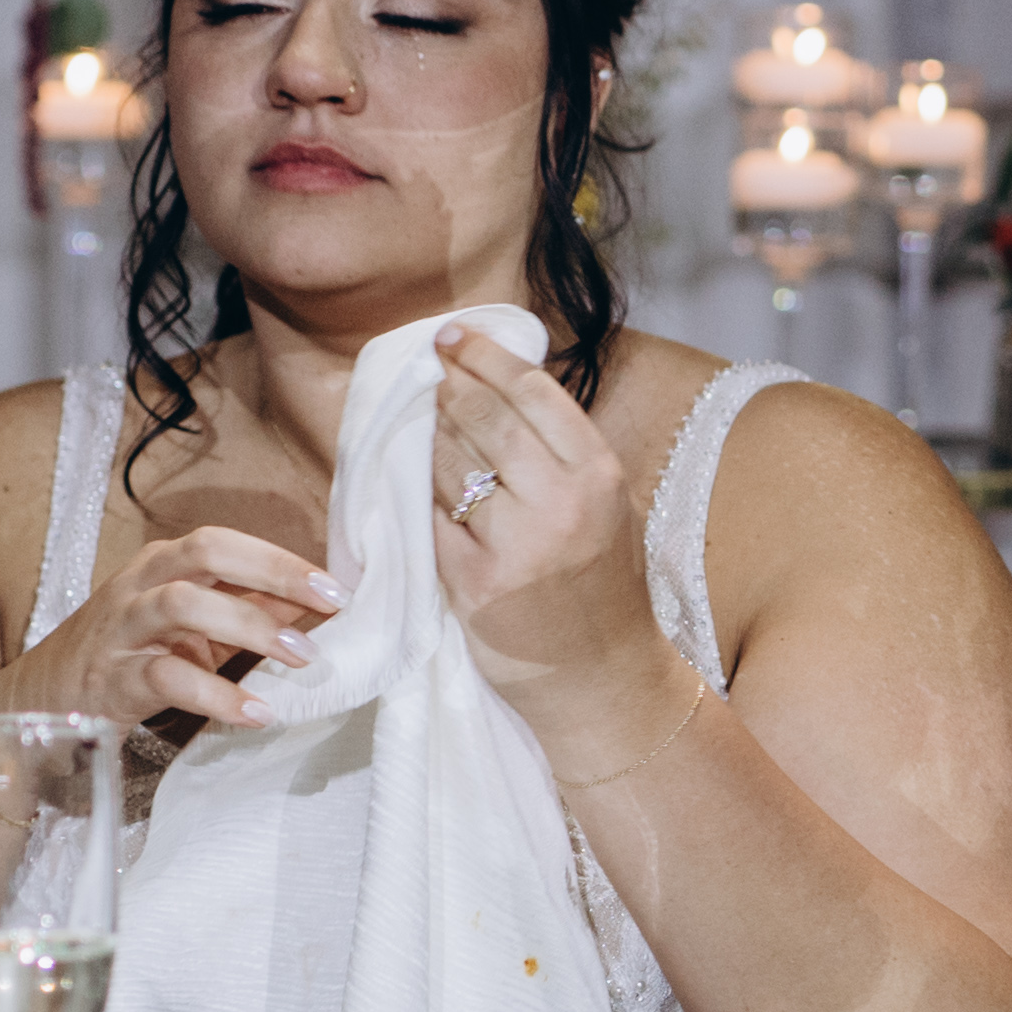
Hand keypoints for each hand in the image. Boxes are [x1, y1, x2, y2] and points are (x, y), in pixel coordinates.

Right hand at [3, 526, 336, 730]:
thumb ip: (248, 609)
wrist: (43, 701)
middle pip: (206, 553)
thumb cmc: (130, 654)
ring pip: (183, 604)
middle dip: (273, 573)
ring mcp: (122, 629)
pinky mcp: (111, 679)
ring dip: (250, 628)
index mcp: (163, 564)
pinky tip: (256, 713)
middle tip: (328, 604)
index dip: (282, 559)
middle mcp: (140, 585)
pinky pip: (166, 678)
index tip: (336, 586)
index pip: (226, 543)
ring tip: (301, 658)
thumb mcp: (191, 626)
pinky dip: (216, 695)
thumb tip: (316, 604)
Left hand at [430, 325, 687, 721]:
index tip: (451, 336)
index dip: (484, 356)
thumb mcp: (604, 505)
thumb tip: (496, 383)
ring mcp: (513, 545)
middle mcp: (559, 503)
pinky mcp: (471, 584)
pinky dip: (414, 496)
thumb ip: (560, 451)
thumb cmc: (600, 585)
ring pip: (448, 464)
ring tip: (421, 421)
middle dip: (448, 385)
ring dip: (426, 436)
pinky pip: (429, 519)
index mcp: (597, 475)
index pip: (531, 392)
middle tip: (429, 368)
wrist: (602, 676)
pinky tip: (408, 479)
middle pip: (483, 419)